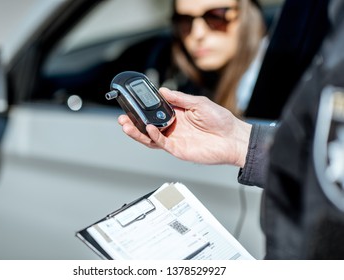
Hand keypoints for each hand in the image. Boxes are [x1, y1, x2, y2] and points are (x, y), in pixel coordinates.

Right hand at [118, 88, 251, 166]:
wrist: (232, 138)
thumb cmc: (221, 120)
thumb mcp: (199, 103)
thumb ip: (180, 99)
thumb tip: (162, 91)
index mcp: (177, 114)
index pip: (155, 111)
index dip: (143, 108)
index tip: (132, 103)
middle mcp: (173, 127)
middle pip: (148, 126)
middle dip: (134, 122)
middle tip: (123, 117)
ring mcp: (174, 139)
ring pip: (150, 137)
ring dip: (137, 132)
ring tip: (126, 125)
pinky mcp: (178, 149)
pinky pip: (161, 144)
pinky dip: (153, 137)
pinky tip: (149, 129)